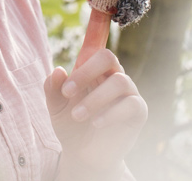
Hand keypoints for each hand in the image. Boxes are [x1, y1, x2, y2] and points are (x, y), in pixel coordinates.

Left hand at [44, 49, 146, 180]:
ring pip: (120, 81)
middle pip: (107, 57)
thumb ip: (53, 88)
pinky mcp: (138, 112)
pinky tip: (95, 123)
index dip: (92, 36)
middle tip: (67, 92)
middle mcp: (113, 76)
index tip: (79, 44)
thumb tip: (58, 70)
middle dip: (85, 72)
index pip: (95, 48)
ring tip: (77, 115)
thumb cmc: (70, 124)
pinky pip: (131, 104)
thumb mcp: (55, 106)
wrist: (83, 155)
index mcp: (93, 70)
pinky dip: (111, 113)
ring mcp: (128, 93)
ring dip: (95, 98)